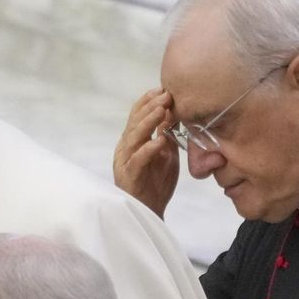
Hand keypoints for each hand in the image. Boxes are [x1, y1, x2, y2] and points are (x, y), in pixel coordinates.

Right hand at [113, 88, 179, 218]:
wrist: (150, 210)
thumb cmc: (156, 182)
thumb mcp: (166, 153)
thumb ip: (167, 135)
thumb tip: (174, 112)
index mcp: (133, 141)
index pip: (136, 116)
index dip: (147, 101)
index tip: (163, 88)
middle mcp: (125, 149)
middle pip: (134, 122)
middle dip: (150, 107)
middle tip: (166, 94)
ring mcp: (125, 162)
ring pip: (133, 137)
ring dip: (147, 122)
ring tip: (162, 110)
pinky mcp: (129, 176)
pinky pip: (137, 160)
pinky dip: (149, 149)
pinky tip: (160, 140)